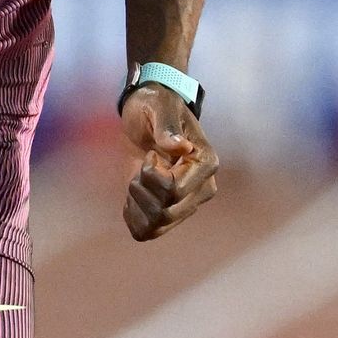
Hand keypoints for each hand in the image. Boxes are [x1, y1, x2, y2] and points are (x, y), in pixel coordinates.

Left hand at [121, 85, 220, 241]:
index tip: (151, 154)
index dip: (152, 176)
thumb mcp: (159, 107)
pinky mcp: (170, 212)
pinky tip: (132, 196)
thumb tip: (179, 146)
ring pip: (156, 226)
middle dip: (142, 191)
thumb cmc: (157, 106)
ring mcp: (187, 203)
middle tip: (141, 167)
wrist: (151, 113)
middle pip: (166, 214)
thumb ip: (167, 126)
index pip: (174, 191)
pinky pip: (148, 231)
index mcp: (205, 163)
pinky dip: (133, 217)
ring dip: (137, 204)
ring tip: (138, 180)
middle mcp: (202, 188)